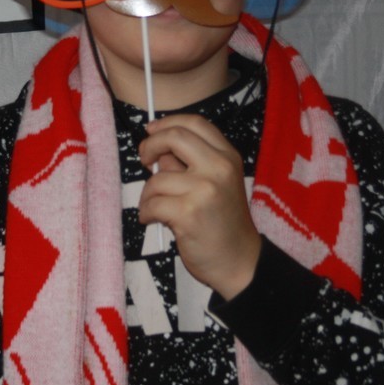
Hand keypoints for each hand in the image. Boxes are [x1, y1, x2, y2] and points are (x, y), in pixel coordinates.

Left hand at [137, 114, 261, 299]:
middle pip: (174, 137)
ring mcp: (205, 189)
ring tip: (156, 207)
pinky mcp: (189, 213)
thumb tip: (159, 152)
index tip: (152, 131)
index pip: (195, 123)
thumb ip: (188, 165)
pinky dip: (146, 213)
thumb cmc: (223, 223)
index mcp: (227, 157)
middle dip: (150, 146)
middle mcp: (219, 168)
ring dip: (147, 195)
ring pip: (157, 179)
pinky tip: (155, 220)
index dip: (168, 123)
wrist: (239, 261)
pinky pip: (152, 203)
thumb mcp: (215, 185)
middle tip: (144, 159)